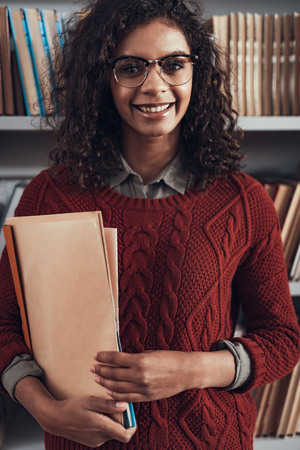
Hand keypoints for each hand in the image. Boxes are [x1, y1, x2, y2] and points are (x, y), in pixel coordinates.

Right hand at [14, 377, 135, 447]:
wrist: (55, 419)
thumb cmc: (72, 407)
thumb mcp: (90, 401)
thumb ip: (108, 405)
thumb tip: (125, 406)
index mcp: (101, 427)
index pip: (126, 434)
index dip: (133, 426)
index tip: (132, 415)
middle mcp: (100, 438)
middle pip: (120, 432)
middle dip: (122, 421)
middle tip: (118, 406)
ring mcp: (95, 441)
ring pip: (112, 433)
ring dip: (113, 422)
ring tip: (105, 409)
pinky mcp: (91, 441)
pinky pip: (104, 434)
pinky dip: (105, 425)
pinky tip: (98, 415)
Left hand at [91, 350, 196, 402]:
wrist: (186, 372)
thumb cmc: (169, 358)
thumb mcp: (150, 353)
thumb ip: (135, 357)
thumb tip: (120, 359)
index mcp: (140, 360)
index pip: (115, 359)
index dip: (103, 357)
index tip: (95, 355)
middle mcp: (139, 375)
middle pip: (114, 373)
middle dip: (101, 370)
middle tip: (92, 367)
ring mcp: (143, 388)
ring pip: (118, 387)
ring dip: (105, 382)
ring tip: (97, 378)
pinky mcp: (146, 397)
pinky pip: (127, 397)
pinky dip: (116, 394)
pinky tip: (109, 390)